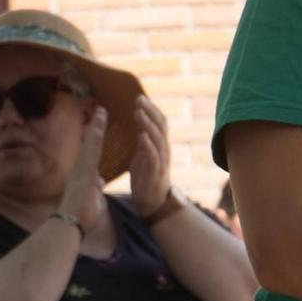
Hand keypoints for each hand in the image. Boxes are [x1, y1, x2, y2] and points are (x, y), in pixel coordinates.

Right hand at [58, 106, 107, 235]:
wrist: (68, 225)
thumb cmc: (80, 218)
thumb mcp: (92, 200)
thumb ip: (95, 189)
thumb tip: (99, 181)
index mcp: (84, 177)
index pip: (93, 154)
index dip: (96, 140)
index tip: (101, 126)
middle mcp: (80, 170)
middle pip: (90, 144)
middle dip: (96, 127)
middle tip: (101, 110)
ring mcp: (81, 170)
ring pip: (90, 144)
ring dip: (96, 127)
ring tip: (102, 111)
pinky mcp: (83, 172)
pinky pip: (90, 151)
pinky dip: (94, 137)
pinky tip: (99, 125)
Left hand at [129, 95, 172, 216]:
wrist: (152, 203)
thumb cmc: (147, 178)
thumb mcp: (143, 155)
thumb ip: (143, 140)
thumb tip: (140, 123)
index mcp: (159, 145)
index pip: (159, 122)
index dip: (150, 109)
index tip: (139, 97)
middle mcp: (163, 150)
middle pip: (161, 126)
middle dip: (150, 111)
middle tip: (138, 98)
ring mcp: (161, 161)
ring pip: (157, 138)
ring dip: (147, 124)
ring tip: (138, 113)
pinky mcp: (155, 173)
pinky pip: (154, 157)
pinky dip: (148, 145)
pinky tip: (141, 136)